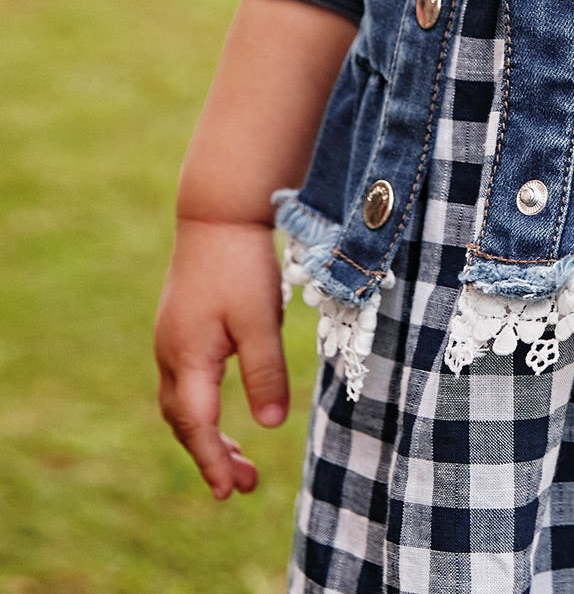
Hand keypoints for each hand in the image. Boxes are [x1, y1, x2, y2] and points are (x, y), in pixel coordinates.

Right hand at [154, 217, 289, 499]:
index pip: (197, 426)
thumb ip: (265, 373)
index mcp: (187, 357)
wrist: (217, 213)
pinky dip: (201, 407)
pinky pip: (184, 382)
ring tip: (240, 459)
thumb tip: (270, 427)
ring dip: (206, 434)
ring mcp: (171, 339)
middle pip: (183, 421)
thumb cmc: (240, 265)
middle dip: (211, 456)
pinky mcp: (179, 325)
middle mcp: (170, 353)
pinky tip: (222, 408)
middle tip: (245, 485)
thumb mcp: (261, 320)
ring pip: (181, 403)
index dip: (213, 461)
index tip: (231, 493)